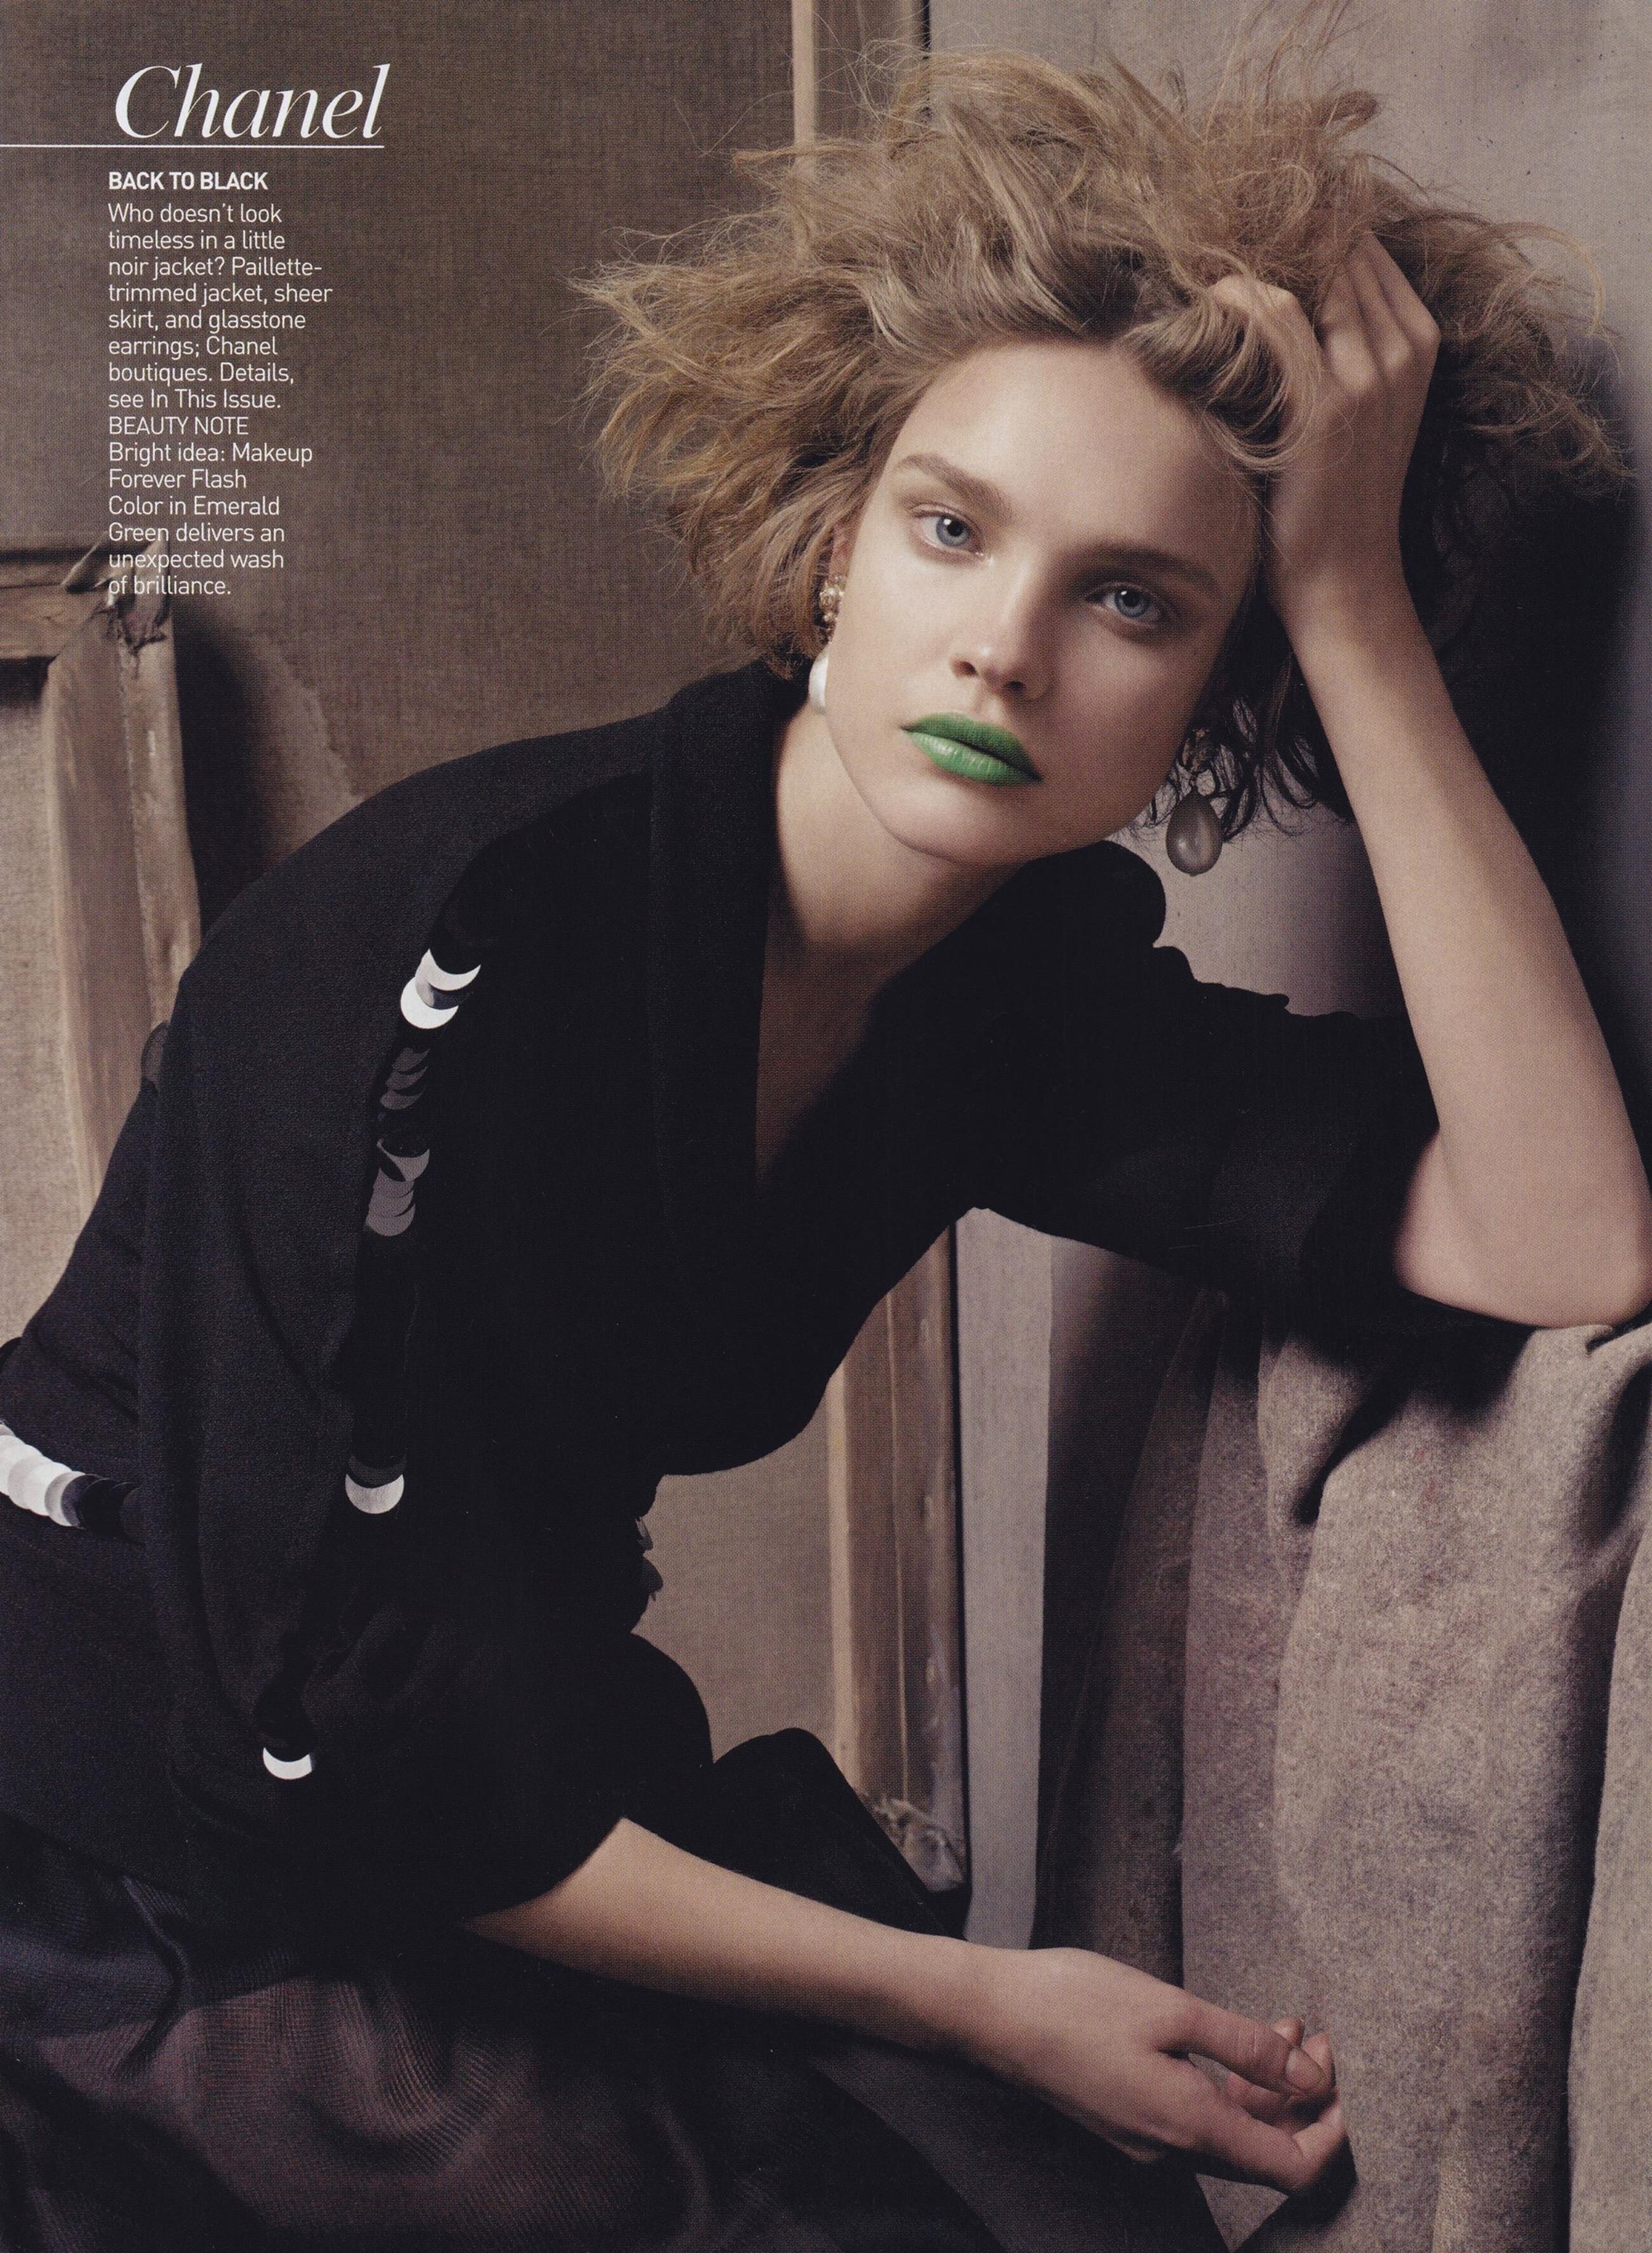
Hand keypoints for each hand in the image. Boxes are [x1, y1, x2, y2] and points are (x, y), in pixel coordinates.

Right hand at [961, 1948, 1345, 2192]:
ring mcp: (1148, 2139)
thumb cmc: (1076, 2003)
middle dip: (1303, 2099)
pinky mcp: (1129, 2120)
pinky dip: (1229, 2086)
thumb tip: (1307, 2077)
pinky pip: (1198, 2119)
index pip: (1292, 2168)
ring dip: (1266, 2090)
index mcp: (1190, 2128)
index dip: (1331, 2133)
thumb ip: (1245, 2047)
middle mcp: (1174, 2150)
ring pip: (1232, 2133)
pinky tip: (1232, 2040)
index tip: (1342, 2079)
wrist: (993, 2015)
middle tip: (1314, 2037)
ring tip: (1282, 2029)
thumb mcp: (1173, 2010)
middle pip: (1266, 2153)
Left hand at [1212, 234, 1438, 644]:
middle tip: (1220, 234)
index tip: (1258, 232)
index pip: (1367, 249)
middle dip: (1285, 235)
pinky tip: (1208, 301)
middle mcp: (1401, 349)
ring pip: (1314, 270)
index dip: (1314, 231)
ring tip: (1207, 264)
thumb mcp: (1364, 408)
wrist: (1345, 576)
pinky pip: (1276, 314)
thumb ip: (1345, 346)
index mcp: (1419, 342)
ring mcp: (1367, 375)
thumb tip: (1288, 291)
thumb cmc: (1339, 495)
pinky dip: (1238, 297)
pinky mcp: (1323, 405)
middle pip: (1344, 248)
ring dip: (1258, 259)